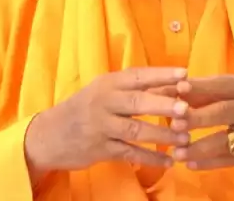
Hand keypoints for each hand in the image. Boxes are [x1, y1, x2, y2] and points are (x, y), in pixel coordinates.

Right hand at [24, 67, 191, 177]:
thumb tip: (171, 84)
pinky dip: (150, 157)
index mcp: (107, 84)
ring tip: (185, 137)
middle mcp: (104, 103)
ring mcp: (101, 127)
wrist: (47, 135)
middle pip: (137, 102)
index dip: (161, 75)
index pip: (137, 76)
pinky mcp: (100, 149)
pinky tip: (169, 160)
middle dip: (163, 105)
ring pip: (135, 130)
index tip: (185, 74)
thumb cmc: (84, 109)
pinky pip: (129, 153)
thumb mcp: (102, 91)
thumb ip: (130, 88)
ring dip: (162, 134)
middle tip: (186, 108)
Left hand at [170, 75, 233, 170]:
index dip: (199, 87)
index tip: (177, 89)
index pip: (221, 85)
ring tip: (176, 153)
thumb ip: (215, 92)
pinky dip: (210, 163)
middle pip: (222, 112)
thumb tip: (178, 91)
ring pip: (224, 141)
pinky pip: (231, 160)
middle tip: (173, 125)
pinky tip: (191, 165)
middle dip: (196, 118)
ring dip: (199, 148)